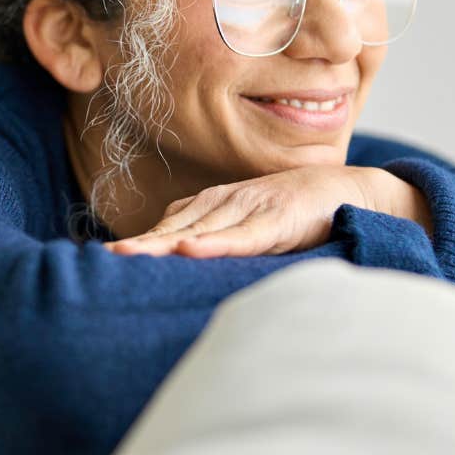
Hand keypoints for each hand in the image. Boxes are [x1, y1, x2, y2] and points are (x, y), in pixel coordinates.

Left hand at [105, 165, 433, 257]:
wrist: (350, 190)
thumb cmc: (299, 213)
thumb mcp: (252, 228)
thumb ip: (221, 242)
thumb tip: (185, 264)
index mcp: (216, 206)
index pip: (168, 225)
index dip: (139, 241)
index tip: (105, 258)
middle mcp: (227, 203)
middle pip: (173, 227)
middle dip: (140, 244)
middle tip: (104, 260)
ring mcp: (251, 210)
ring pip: (199, 230)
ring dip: (163, 243)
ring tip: (129, 256)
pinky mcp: (277, 221)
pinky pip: (242, 235)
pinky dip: (215, 243)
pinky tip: (190, 250)